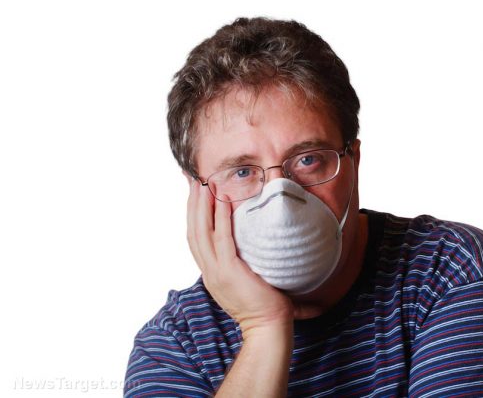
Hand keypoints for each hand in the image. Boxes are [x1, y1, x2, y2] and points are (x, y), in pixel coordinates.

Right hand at [184, 173, 293, 334]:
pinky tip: (222, 200)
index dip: (192, 214)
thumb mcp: (247, 279)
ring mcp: (217, 272)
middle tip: (190, 178)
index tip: (193, 192)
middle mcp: (209, 271)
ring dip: (201, 205)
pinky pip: (222, 240)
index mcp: (211, 273)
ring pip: (202, 232)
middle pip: (192, 230)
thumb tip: (254, 241)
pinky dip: (220, 218)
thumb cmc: (265, 304)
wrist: (268, 327)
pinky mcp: (230, 272)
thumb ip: (244, 261)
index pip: (196, 237)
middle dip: (191, 203)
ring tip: (203, 182)